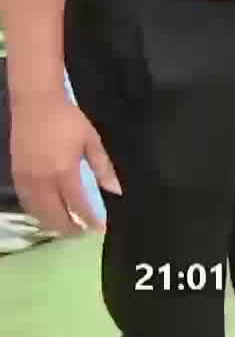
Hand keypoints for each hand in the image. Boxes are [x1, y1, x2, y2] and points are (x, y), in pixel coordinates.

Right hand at [10, 94, 119, 234]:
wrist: (35, 104)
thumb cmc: (68, 119)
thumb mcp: (92, 140)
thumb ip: (103, 167)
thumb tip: (116, 189)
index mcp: (64, 171)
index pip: (78, 204)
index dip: (89, 219)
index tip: (99, 228)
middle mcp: (43, 180)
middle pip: (55, 215)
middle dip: (69, 228)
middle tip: (82, 232)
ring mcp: (26, 179)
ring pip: (38, 212)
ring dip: (52, 224)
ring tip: (67, 228)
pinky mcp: (15, 176)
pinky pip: (26, 202)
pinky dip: (37, 213)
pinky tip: (47, 214)